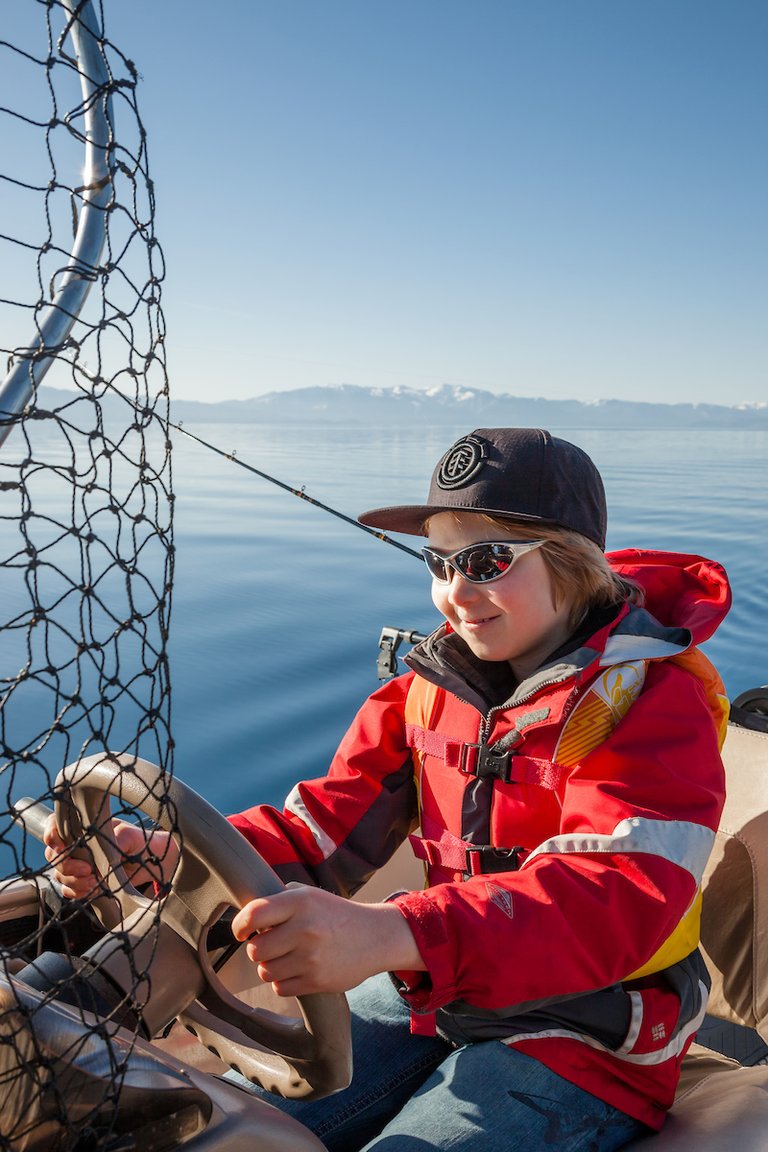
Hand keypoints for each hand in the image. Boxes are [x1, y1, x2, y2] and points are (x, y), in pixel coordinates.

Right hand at [43, 814, 176, 899]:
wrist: (147, 861)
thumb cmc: (136, 840)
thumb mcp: (127, 835)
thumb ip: (112, 839)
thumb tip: (102, 849)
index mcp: (81, 826)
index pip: (54, 826)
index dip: (51, 836)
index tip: (61, 847)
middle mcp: (74, 844)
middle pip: (53, 855)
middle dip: (67, 865)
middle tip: (87, 869)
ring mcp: (76, 864)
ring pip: (60, 875)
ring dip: (74, 882)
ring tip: (94, 881)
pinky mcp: (81, 882)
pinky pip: (68, 890)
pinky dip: (78, 893)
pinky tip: (94, 891)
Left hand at [230, 884, 424, 997]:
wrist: (375, 937)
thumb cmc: (336, 914)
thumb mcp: (310, 895)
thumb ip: (280, 900)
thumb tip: (247, 915)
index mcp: (300, 903)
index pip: (254, 914)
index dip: (239, 925)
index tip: (240, 931)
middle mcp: (304, 929)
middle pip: (254, 949)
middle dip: (257, 948)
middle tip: (270, 944)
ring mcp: (310, 958)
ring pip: (264, 971)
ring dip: (269, 966)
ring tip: (285, 957)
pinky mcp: (316, 981)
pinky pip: (280, 988)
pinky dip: (282, 981)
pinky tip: (296, 969)